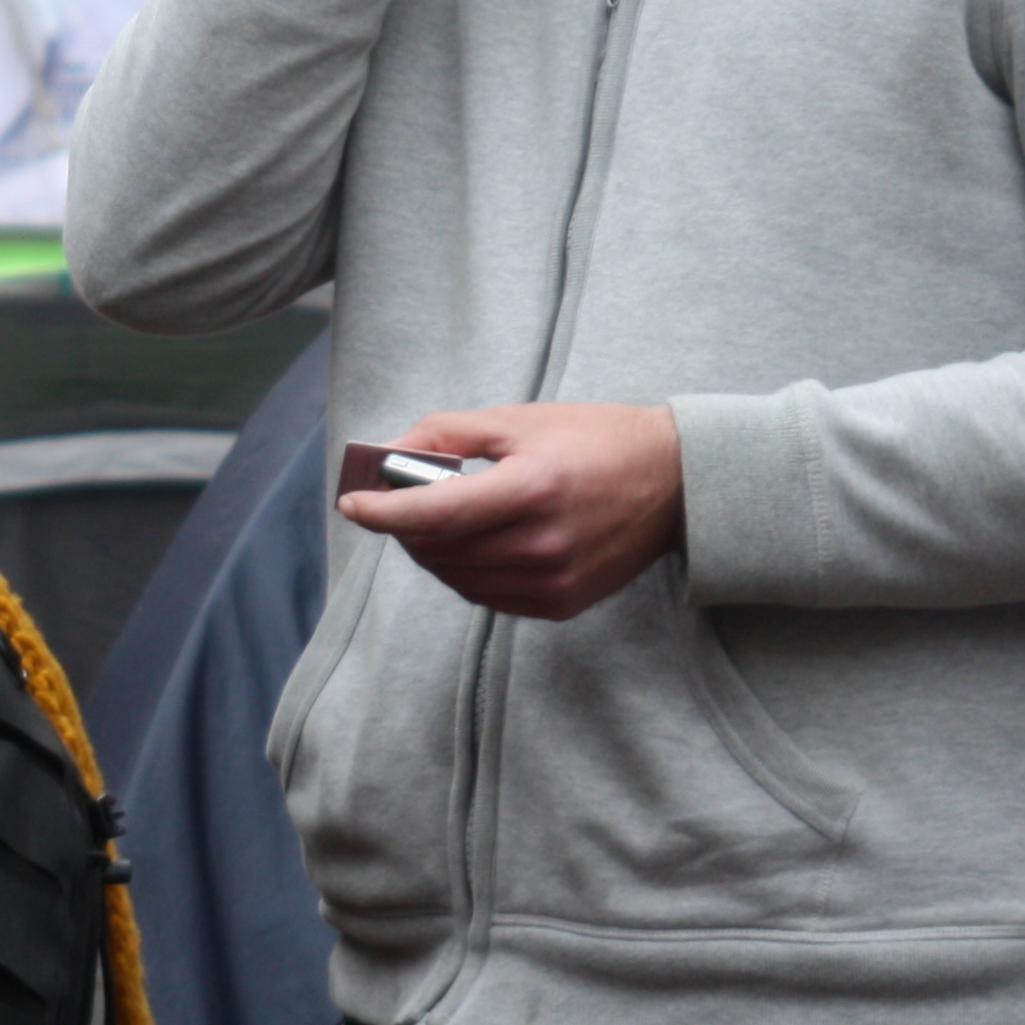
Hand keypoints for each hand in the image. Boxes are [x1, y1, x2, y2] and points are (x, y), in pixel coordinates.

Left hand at [341, 402, 682, 619]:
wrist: (672, 482)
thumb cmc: (594, 439)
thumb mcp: (518, 420)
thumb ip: (446, 435)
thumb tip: (386, 456)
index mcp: (533, 487)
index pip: (435, 512)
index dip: (383, 512)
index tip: (352, 503)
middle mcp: (543, 543)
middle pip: (439, 548)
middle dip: (406, 524)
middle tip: (401, 496)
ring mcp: (553, 581)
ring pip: (456, 577)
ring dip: (432, 549)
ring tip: (439, 517)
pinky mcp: (560, 604)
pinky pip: (487, 595)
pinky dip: (465, 570)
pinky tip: (476, 542)